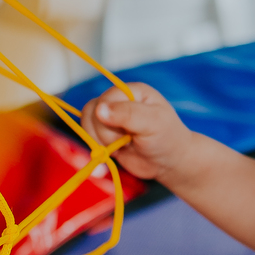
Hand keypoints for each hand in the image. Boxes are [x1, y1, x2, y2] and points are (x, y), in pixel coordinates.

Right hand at [80, 82, 194, 182]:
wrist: (168, 162)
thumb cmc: (167, 138)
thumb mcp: (153, 123)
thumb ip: (128, 114)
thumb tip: (99, 109)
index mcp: (132, 91)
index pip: (106, 98)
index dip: (110, 116)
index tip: (128, 130)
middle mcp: (119, 101)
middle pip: (93, 111)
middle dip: (107, 131)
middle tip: (129, 139)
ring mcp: (110, 117)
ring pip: (86, 123)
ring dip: (102, 140)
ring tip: (123, 144)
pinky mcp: (104, 132)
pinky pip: (87, 135)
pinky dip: (97, 146)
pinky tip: (116, 150)